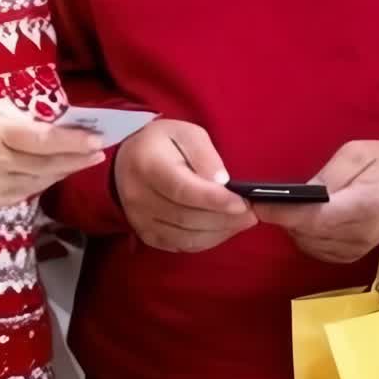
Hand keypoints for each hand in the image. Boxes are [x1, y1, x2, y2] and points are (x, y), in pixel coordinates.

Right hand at [0, 99, 104, 209]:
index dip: (70, 142)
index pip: (40, 139)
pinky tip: (58, 172)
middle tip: (99, 150)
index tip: (95, 139)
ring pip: (40, 181)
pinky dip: (46, 181)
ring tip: (84, 160)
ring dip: (65, 170)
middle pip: (45, 164)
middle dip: (76, 158)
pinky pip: (27, 192)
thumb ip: (21, 118)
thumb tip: (54, 126)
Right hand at [114, 118, 256, 251]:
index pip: (183, 190)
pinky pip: (180, 246)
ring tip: (242, 221)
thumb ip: (204, 153)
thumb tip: (222, 182)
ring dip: (219, 232)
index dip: (214, 200)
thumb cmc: (162, 143)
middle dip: (224, 218)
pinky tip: (222, 229)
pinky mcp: (146, 235)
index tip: (242, 202)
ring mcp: (140, 219)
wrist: (128, 160)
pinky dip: (206, 241)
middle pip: (186, 217)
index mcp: (147, 165)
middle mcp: (139, 196)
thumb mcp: (185, 133)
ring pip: (185, 236)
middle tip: (251, 213)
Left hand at [254, 140, 378, 263]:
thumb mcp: (356, 155)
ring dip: (291, 225)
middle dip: (281, 216)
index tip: (256, 203)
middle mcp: (358, 235)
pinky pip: (315, 249)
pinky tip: (301, 218)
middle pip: (307, 232)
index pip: (316, 217)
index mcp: (363, 206)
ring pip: (307, 243)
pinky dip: (303, 234)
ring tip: (280, 205)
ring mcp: (355, 250)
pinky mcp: (349, 256)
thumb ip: (327, 177)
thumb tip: (297, 195)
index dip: (284, 212)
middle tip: (260, 198)